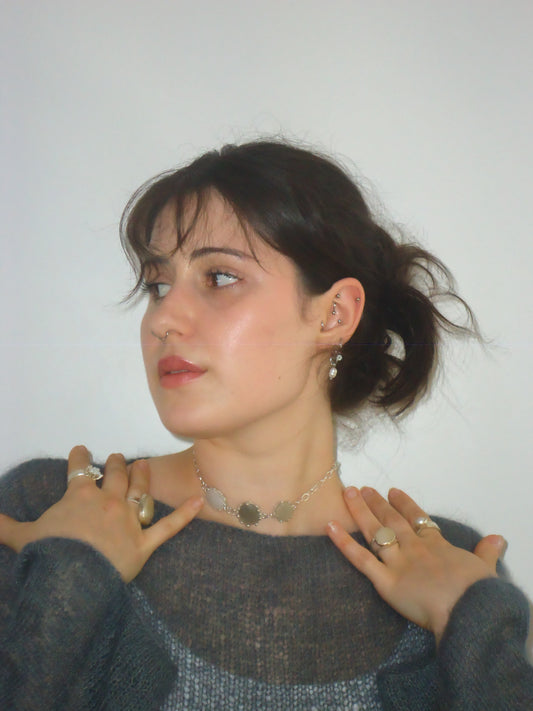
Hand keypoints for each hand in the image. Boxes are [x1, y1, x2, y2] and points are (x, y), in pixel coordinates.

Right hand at [0, 445, 203, 581]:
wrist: (71, 581)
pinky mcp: (144, 542)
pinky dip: (185, 514)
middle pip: (113, 476)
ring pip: (139, 491)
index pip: (78, 470)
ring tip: (143, 464)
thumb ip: (6, 526)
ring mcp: (128, 520)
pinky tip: (199, 500)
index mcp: (78, 497)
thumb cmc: (48, 556)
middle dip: (115, 464)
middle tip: (117, 456)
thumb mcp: (23, 538)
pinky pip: (168, 526)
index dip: (79, 457)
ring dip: (142, 476)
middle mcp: (107, 502)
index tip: (80, 449)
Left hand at [327, 486, 505, 643]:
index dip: (405, 505)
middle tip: (363, 487)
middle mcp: (414, 548)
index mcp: (436, 545)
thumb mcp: (485, 569)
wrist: (468, 611)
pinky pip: (360, 559)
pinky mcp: (385, 581)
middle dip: (377, 503)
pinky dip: (343, 543)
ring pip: (375, 531)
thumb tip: (498, 538)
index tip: (393, 491)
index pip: (417, 519)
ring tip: (348, 493)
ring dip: (360, 511)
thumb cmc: (478, 594)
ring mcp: (397, 562)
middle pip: (392, 521)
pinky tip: (329, 526)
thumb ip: (487, 552)